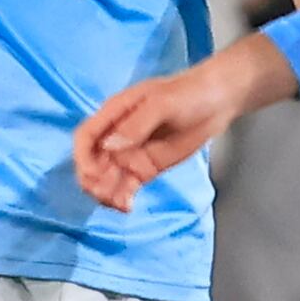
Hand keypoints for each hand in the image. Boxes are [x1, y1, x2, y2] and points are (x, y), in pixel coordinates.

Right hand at [74, 38, 286, 209]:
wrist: (216, 101)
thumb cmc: (188, 93)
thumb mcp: (162, 103)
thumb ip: (136, 125)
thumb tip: (110, 147)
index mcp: (114, 113)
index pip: (86, 137)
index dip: (83, 157)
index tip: (93, 174)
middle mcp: (117, 136)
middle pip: (92, 162)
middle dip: (93, 181)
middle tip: (107, 193)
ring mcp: (131, 154)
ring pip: (106, 179)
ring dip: (106, 194)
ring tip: (121, 203)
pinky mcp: (145, 169)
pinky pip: (125, 188)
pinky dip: (121, 199)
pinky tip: (127, 207)